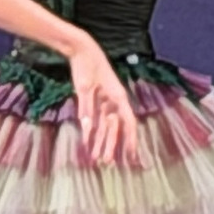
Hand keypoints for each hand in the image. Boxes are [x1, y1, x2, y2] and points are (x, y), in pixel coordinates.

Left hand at [65, 42, 141, 166]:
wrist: (82, 50)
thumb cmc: (87, 66)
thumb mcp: (85, 87)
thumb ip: (86, 107)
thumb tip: (86, 127)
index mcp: (118, 98)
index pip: (129, 123)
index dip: (131, 139)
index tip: (132, 155)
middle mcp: (114, 102)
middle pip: (115, 129)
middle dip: (111, 146)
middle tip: (108, 162)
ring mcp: (104, 102)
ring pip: (104, 127)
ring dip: (101, 142)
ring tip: (97, 158)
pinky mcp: (94, 102)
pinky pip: (94, 121)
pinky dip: (91, 132)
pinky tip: (88, 143)